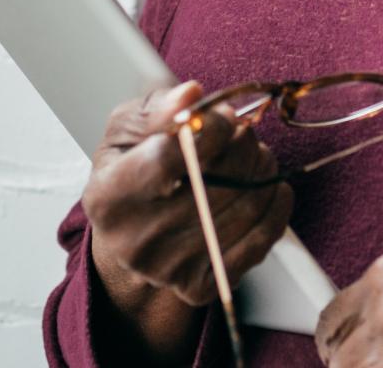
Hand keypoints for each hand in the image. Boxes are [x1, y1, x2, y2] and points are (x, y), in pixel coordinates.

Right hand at [82, 80, 295, 308]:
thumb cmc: (131, 172)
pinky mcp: (201, 286)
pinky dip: (274, 204)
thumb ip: (157, 109)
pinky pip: (261, 239)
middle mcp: (134, 240)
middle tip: (243, 132)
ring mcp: (169, 269)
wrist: (132, 237)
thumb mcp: (125, 132)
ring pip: (244, 207)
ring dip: (262, 169)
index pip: (169, 158)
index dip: (209, 130)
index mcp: (108, 196)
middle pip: (214, 184)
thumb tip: (192, 96)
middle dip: (242, 146)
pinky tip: (269, 186)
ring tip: (254, 155)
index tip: (224, 116)